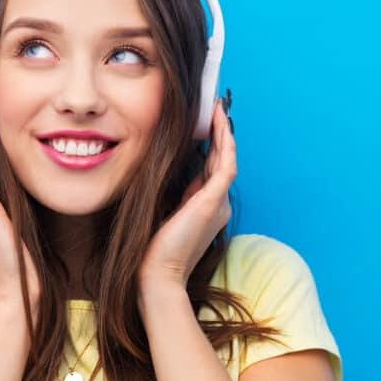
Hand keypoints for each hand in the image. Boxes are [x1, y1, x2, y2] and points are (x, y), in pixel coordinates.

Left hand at [138, 96, 235, 289]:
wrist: (158, 275)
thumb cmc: (154, 250)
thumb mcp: (164, 213)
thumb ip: (174, 194)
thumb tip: (172, 170)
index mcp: (207, 208)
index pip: (213, 168)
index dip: (212, 143)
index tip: (205, 121)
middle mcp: (218, 204)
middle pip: (222, 160)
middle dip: (220, 132)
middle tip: (216, 106)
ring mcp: (218, 202)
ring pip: (226, 158)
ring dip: (224, 131)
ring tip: (219, 107)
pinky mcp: (214, 201)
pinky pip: (226, 163)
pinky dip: (225, 141)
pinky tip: (219, 121)